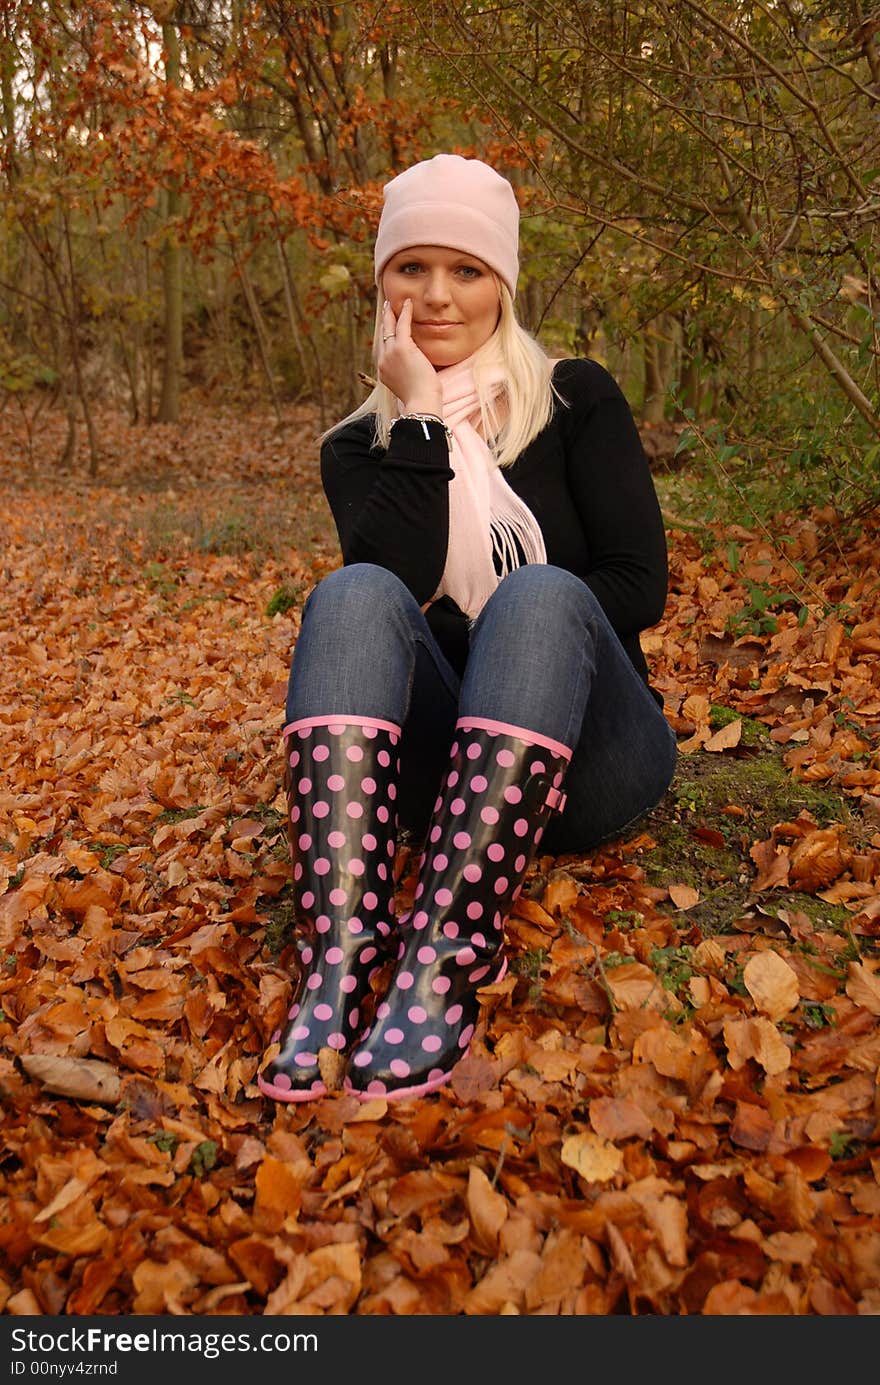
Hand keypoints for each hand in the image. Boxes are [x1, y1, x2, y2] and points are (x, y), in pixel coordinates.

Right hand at [378, 298, 442, 414]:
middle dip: (384, 322)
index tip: (386, 327)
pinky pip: (402, 325)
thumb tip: (414, 371)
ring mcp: (391, 354)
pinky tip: (408, 303)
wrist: (420, 404)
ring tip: (392, 303)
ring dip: (391, 313)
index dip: (385, 336)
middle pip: (382, 336)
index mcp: (384, 371)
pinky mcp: (402, 348)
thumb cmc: (420, 399)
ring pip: (388, 328)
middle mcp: (383, 361)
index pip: (383, 349)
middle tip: (386, 309)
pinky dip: (405, 313)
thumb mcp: (409, 386)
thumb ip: (406, 375)